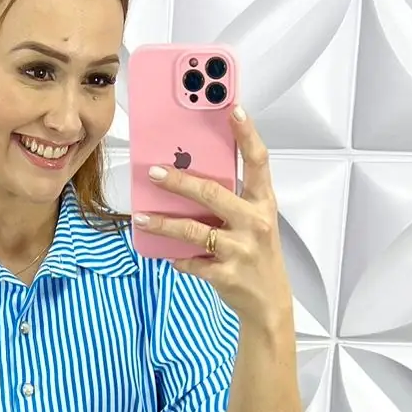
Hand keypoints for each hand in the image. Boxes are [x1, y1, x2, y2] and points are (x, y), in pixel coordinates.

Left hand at [137, 105, 293, 329]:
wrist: (269, 303)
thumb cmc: (258, 255)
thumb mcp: (254, 222)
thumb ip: (231, 200)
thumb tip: (189, 175)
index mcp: (263, 203)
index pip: (257, 161)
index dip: (247, 134)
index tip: (233, 108)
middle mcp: (255, 222)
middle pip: (213, 193)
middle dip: (179, 180)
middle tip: (153, 172)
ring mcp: (242, 249)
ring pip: (194, 230)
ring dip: (163, 223)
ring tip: (141, 217)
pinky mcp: (227, 275)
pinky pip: (192, 262)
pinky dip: (178, 259)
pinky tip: (168, 256)